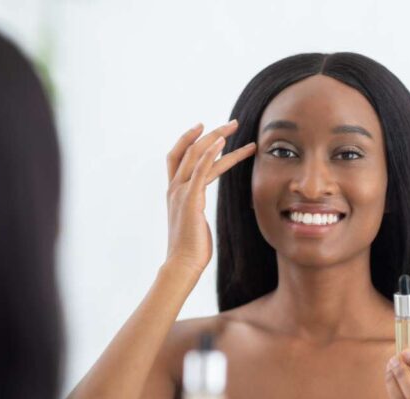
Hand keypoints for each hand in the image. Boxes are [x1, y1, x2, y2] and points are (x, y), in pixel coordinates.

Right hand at [165, 120, 255, 272]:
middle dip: (210, 133)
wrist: (183, 264)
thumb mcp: (192, 223)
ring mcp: (181, 193)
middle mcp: (175, 188)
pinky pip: (200, 170)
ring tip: (235, 127)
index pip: (178, 157)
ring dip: (217, 138)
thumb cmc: (192, 248)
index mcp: (174, 192)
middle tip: (232, 124)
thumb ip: (194, 210)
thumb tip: (198, 212)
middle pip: (189, 150)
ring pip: (197, 155)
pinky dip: (210, 154)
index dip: (189, 140)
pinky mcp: (191, 200)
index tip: (204, 128)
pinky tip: (222, 144)